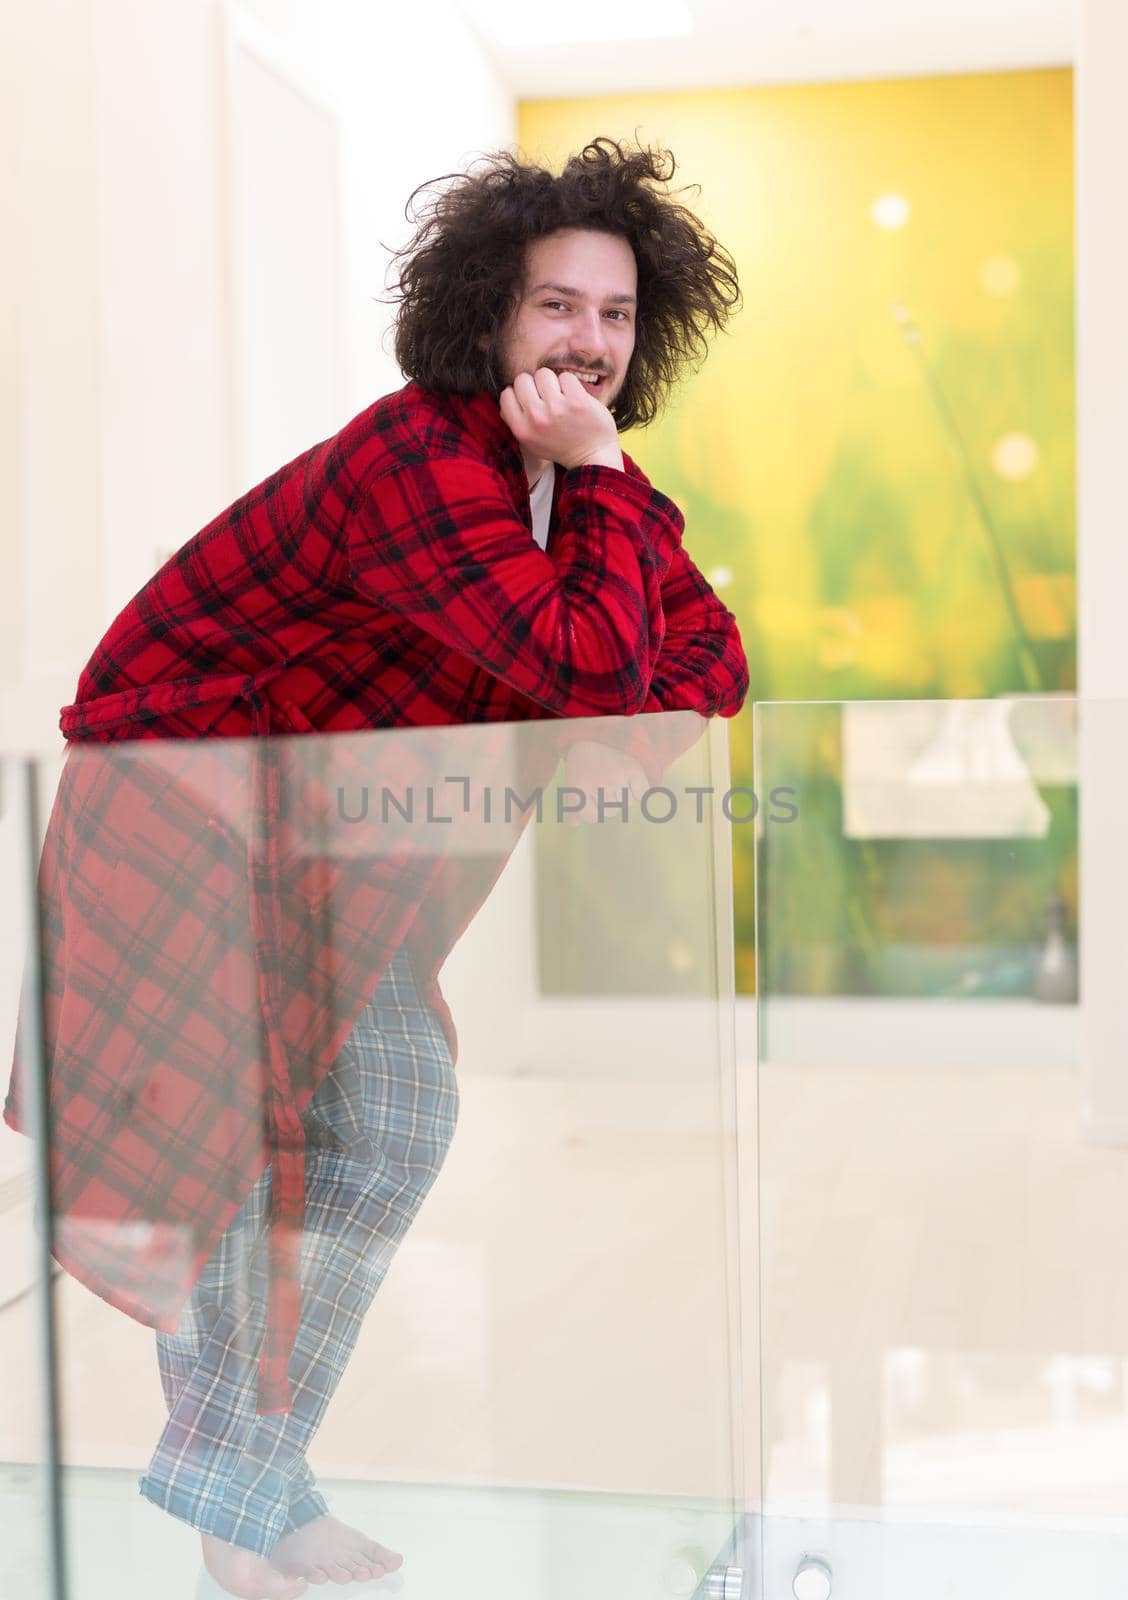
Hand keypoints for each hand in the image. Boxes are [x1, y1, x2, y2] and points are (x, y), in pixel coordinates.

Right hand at [499, 368, 623, 472]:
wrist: (592, 457)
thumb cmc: (561, 446)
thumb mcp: (531, 442)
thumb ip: (515, 421)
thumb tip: (507, 396)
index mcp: (522, 429)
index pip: (506, 394)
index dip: (518, 393)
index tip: (531, 400)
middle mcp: (536, 418)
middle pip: (523, 379)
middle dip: (534, 385)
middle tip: (547, 397)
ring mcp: (557, 408)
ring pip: (543, 373)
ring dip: (553, 382)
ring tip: (561, 397)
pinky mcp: (577, 400)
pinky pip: (565, 376)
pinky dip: (571, 385)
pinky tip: (575, 399)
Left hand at [559, 738, 648, 826]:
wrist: (598, 736)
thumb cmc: (584, 763)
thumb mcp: (574, 781)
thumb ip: (573, 805)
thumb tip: (573, 825)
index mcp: (580, 788)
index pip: (592, 817)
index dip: (593, 810)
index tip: (593, 797)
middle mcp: (598, 784)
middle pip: (611, 812)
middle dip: (609, 801)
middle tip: (604, 781)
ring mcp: (616, 777)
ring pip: (626, 804)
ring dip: (623, 794)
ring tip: (615, 777)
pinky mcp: (633, 770)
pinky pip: (641, 794)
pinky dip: (639, 790)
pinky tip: (630, 778)